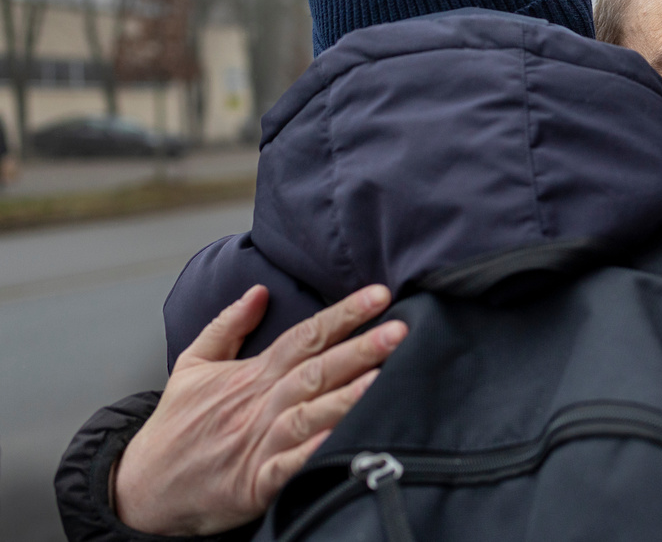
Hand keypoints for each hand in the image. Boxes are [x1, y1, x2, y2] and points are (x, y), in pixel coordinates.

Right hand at [114, 284, 406, 535]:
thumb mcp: (192, 364)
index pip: (305, 335)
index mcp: (253, 375)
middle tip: (399, 330)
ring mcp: (258, 443)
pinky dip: (313, 454)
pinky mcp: (255, 483)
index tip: (379, 294)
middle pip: (316, 369)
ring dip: (346, 396)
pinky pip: (289, 467)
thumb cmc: (176, 426)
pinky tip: (342, 441)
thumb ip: (227, 325)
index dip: (344, 313)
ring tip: (382, 378)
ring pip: (309, 414)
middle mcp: (260, 404)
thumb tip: (259, 290)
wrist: (144, 488)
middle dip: (359, 349)